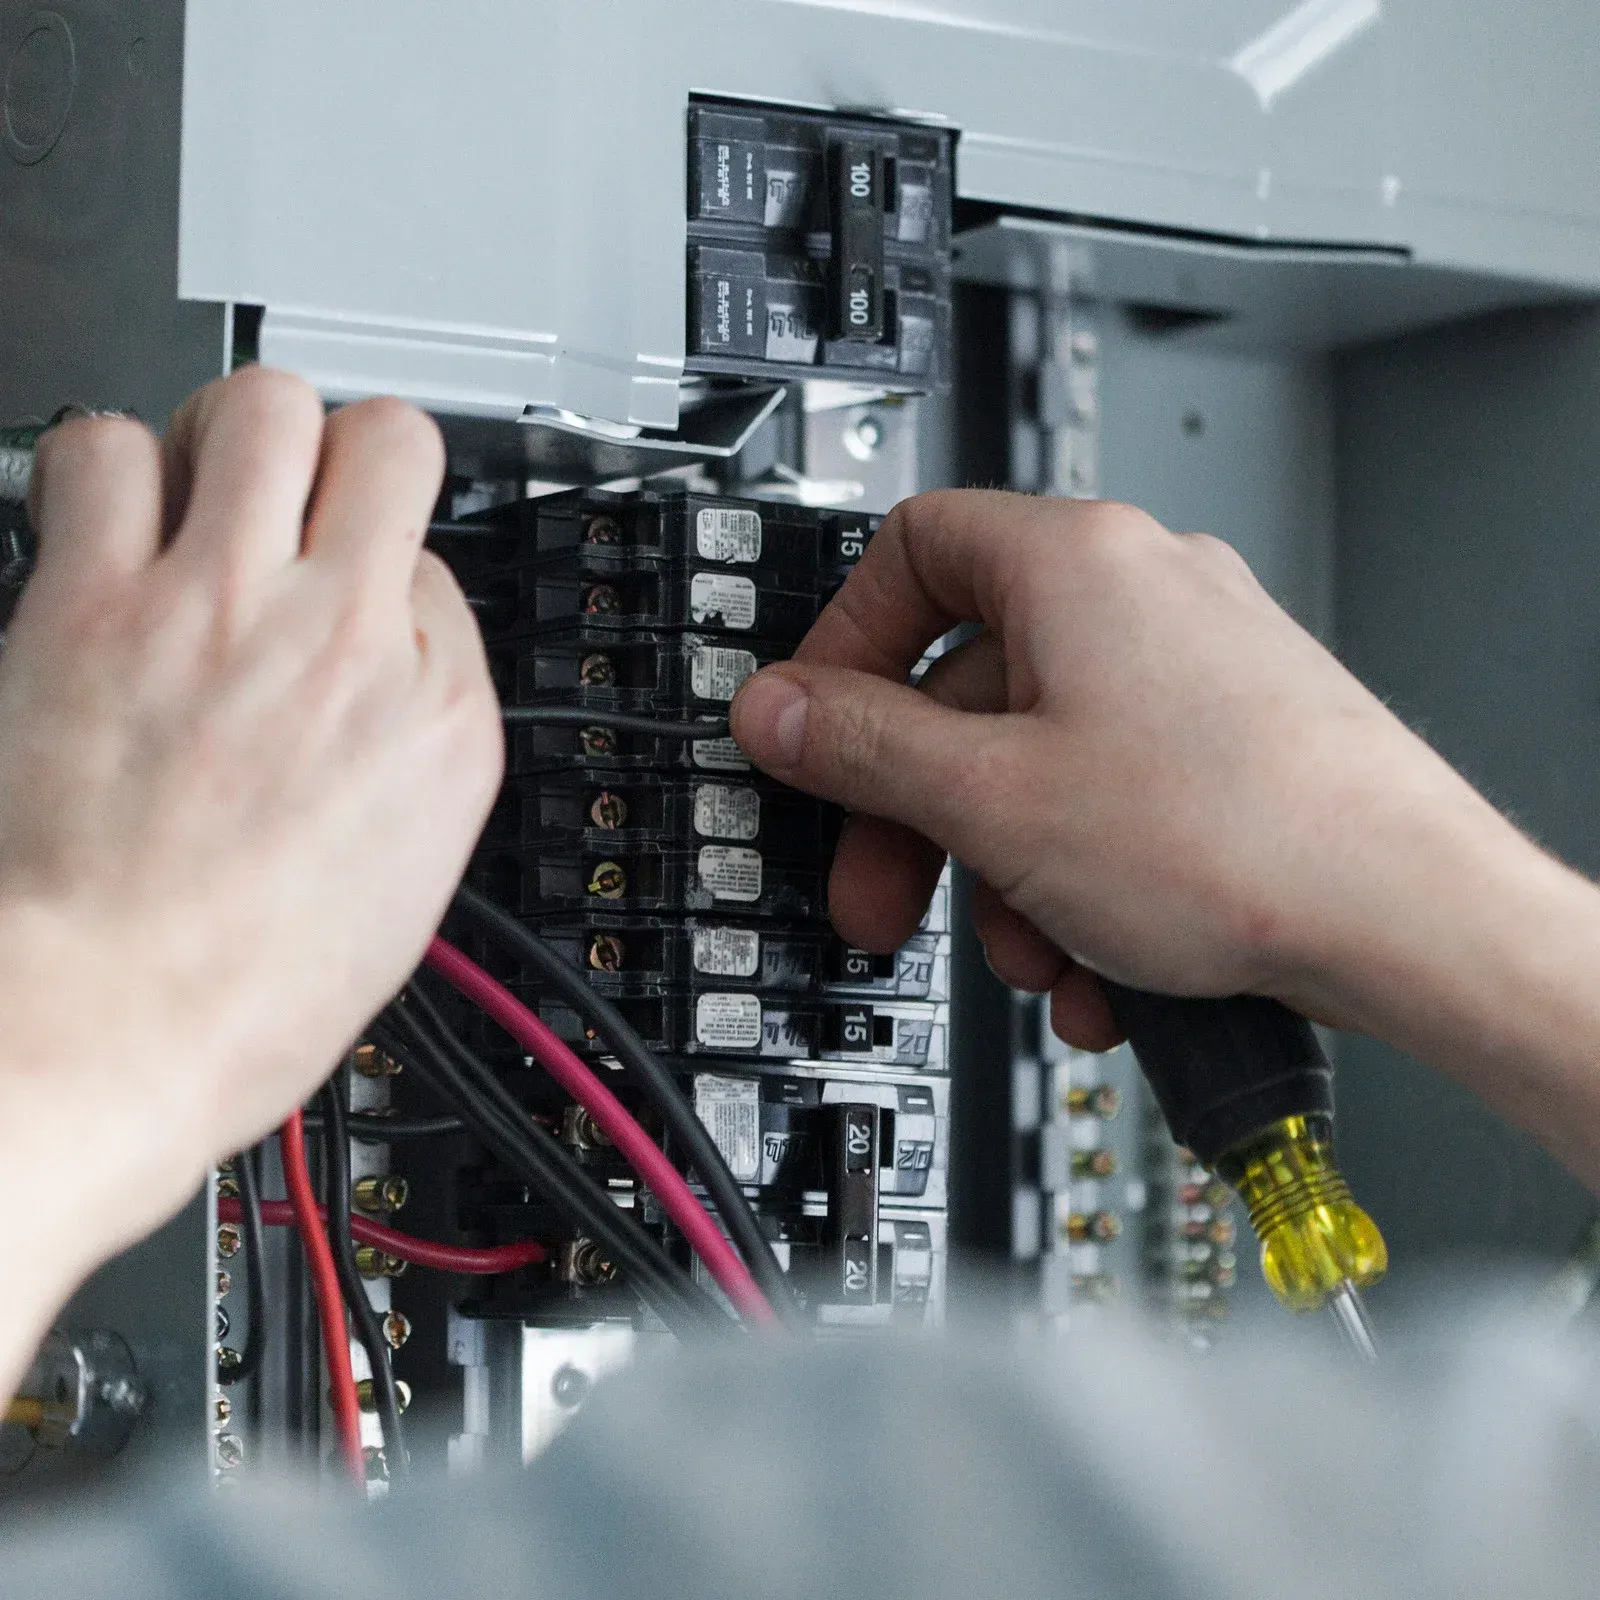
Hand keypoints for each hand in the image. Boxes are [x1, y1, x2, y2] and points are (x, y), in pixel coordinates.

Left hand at [0, 370, 500, 1298]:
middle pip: (384, 440)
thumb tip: (397, 666)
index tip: (357, 604)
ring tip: (204, 493)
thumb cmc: (240, 993)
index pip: (440, 572)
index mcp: (439, 720)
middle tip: (303, 500)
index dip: (392, 584)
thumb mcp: (408, 887)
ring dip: (234, 436)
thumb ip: (417, 748)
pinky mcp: (94, 603)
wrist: (101, 1033)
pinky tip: (107, 526)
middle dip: (346, 454)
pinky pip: (103, 450)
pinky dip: (105, 469)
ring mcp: (222, 608)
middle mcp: (346, 640)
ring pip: (259, 407)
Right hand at [731, 490, 1540, 1050]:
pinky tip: (1097, 966)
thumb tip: (778, 712)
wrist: (1418, 922)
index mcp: (1074, 560)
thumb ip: (860, 747)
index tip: (815, 734)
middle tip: (886, 892)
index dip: (842, 647)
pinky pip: (1111, 797)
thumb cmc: (1243, 838)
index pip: (908, 552)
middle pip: (967, 684)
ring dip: (1006, 872)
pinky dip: (1081, 879)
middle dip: (918, 812)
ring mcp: (1196, 667)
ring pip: (1039, 761)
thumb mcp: (993, 800)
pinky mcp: (1234, 743)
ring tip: (1032, 955)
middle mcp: (1142, 592)